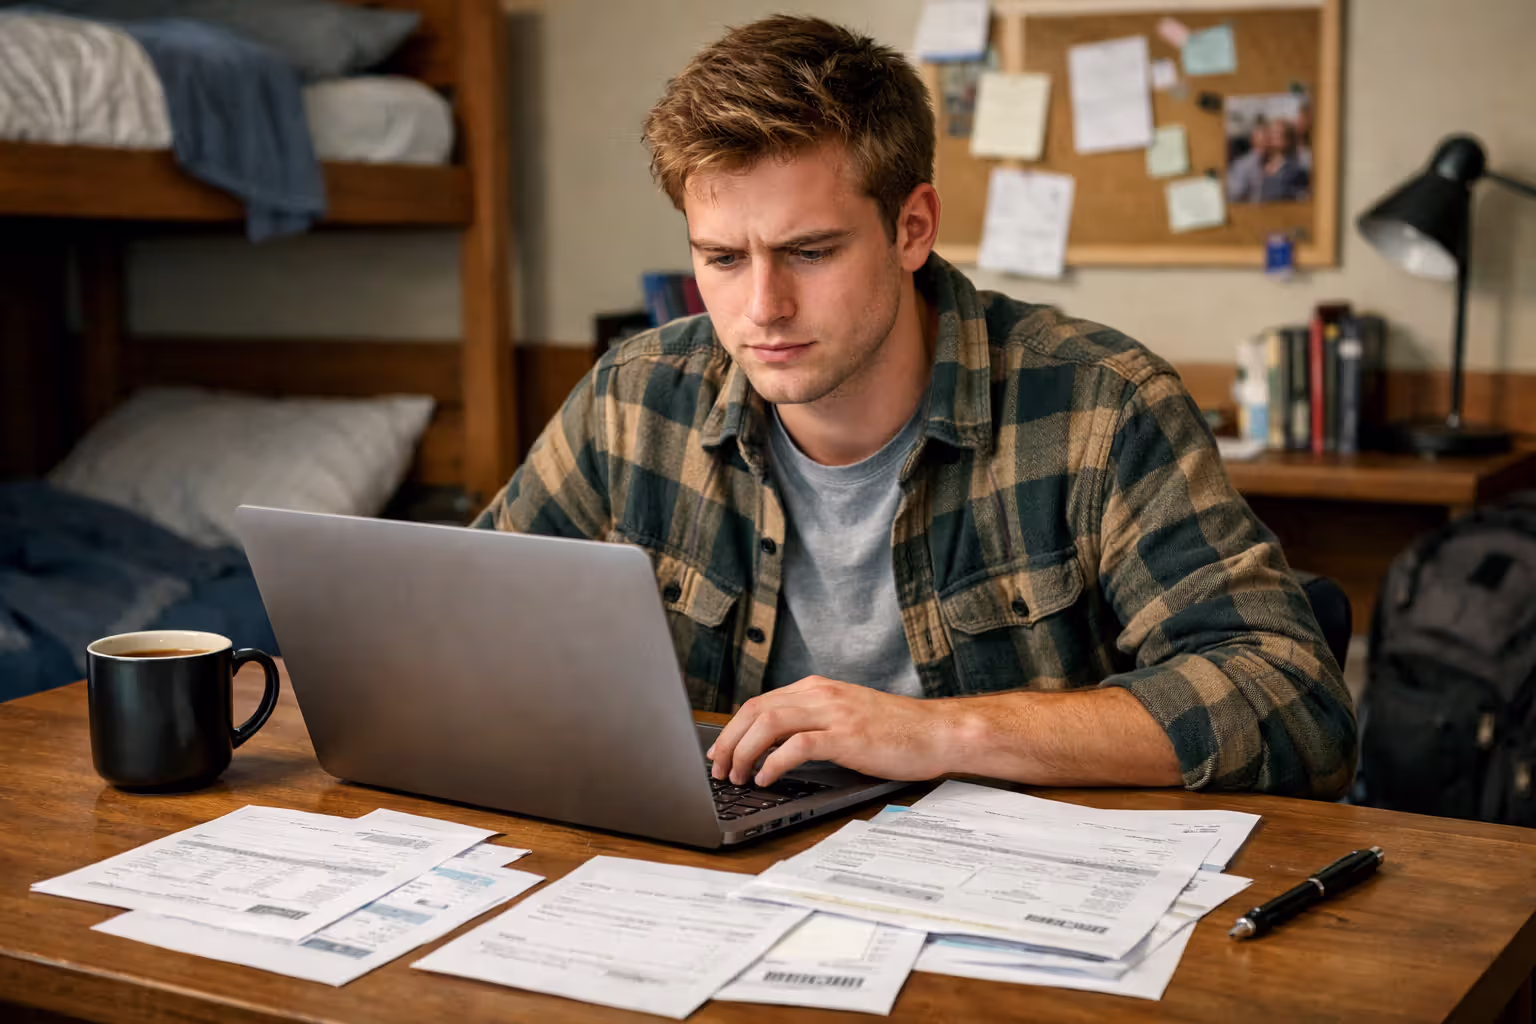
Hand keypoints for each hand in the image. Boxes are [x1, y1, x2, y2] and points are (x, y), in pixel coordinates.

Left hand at [705, 676, 960, 786]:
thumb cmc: (897, 731)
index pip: (760, 702)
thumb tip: (776, 746)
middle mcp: (822, 695)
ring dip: (745, 752)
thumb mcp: (848, 717)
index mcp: (819, 689)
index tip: (720, 751)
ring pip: (769, 723)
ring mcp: (834, 713)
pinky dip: (773, 762)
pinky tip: (766, 778)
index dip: (733, 728)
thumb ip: (815, 721)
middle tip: (719, 769)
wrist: (938, 732)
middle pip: (756, 710)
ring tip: (737, 776)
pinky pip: (797, 746)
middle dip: (730, 741)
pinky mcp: (847, 736)